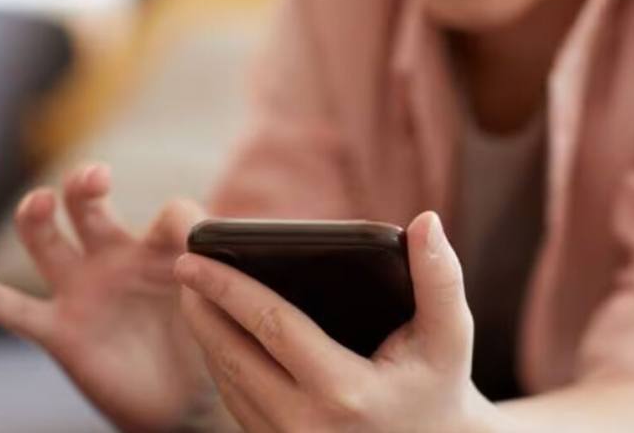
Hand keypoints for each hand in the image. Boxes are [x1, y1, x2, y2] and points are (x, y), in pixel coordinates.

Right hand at [0, 164, 233, 432]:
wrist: (181, 399)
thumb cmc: (202, 339)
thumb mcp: (217, 303)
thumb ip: (220, 273)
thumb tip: (227, 244)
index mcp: (160, 249)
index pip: (168, 215)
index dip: (180, 221)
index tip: (191, 238)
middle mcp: (116, 260)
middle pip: (89, 208)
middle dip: (85, 185)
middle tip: (96, 178)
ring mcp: (85, 292)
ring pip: (48, 244)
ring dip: (38, 219)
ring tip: (42, 203)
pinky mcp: (62, 331)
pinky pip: (20, 312)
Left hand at [176, 212, 517, 432]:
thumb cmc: (438, 384)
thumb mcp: (450, 334)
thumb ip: (440, 277)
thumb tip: (427, 222)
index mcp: (344, 393)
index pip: (271, 327)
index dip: (227, 287)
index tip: (192, 258)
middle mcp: (306, 427)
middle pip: (233, 357)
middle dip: (202, 309)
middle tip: (183, 269)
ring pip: (229, 384)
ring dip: (207, 338)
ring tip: (195, 296)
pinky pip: (238, 406)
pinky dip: (223, 367)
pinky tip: (221, 336)